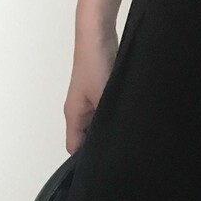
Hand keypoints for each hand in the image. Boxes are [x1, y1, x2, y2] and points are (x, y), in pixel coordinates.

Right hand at [63, 25, 118, 155]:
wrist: (97, 35)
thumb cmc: (95, 63)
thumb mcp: (103, 97)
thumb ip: (107, 121)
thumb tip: (115, 140)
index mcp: (74, 115)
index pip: (74, 147)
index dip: (86, 159)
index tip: (105, 165)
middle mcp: (79, 111)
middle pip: (86, 138)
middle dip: (101, 144)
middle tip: (120, 152)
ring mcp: (90, 101)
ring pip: (98, 124)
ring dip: (109, 128)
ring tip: (125, 136)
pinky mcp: (101, 91)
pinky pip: (105, 111)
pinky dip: (114, 115)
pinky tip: (127, 118)